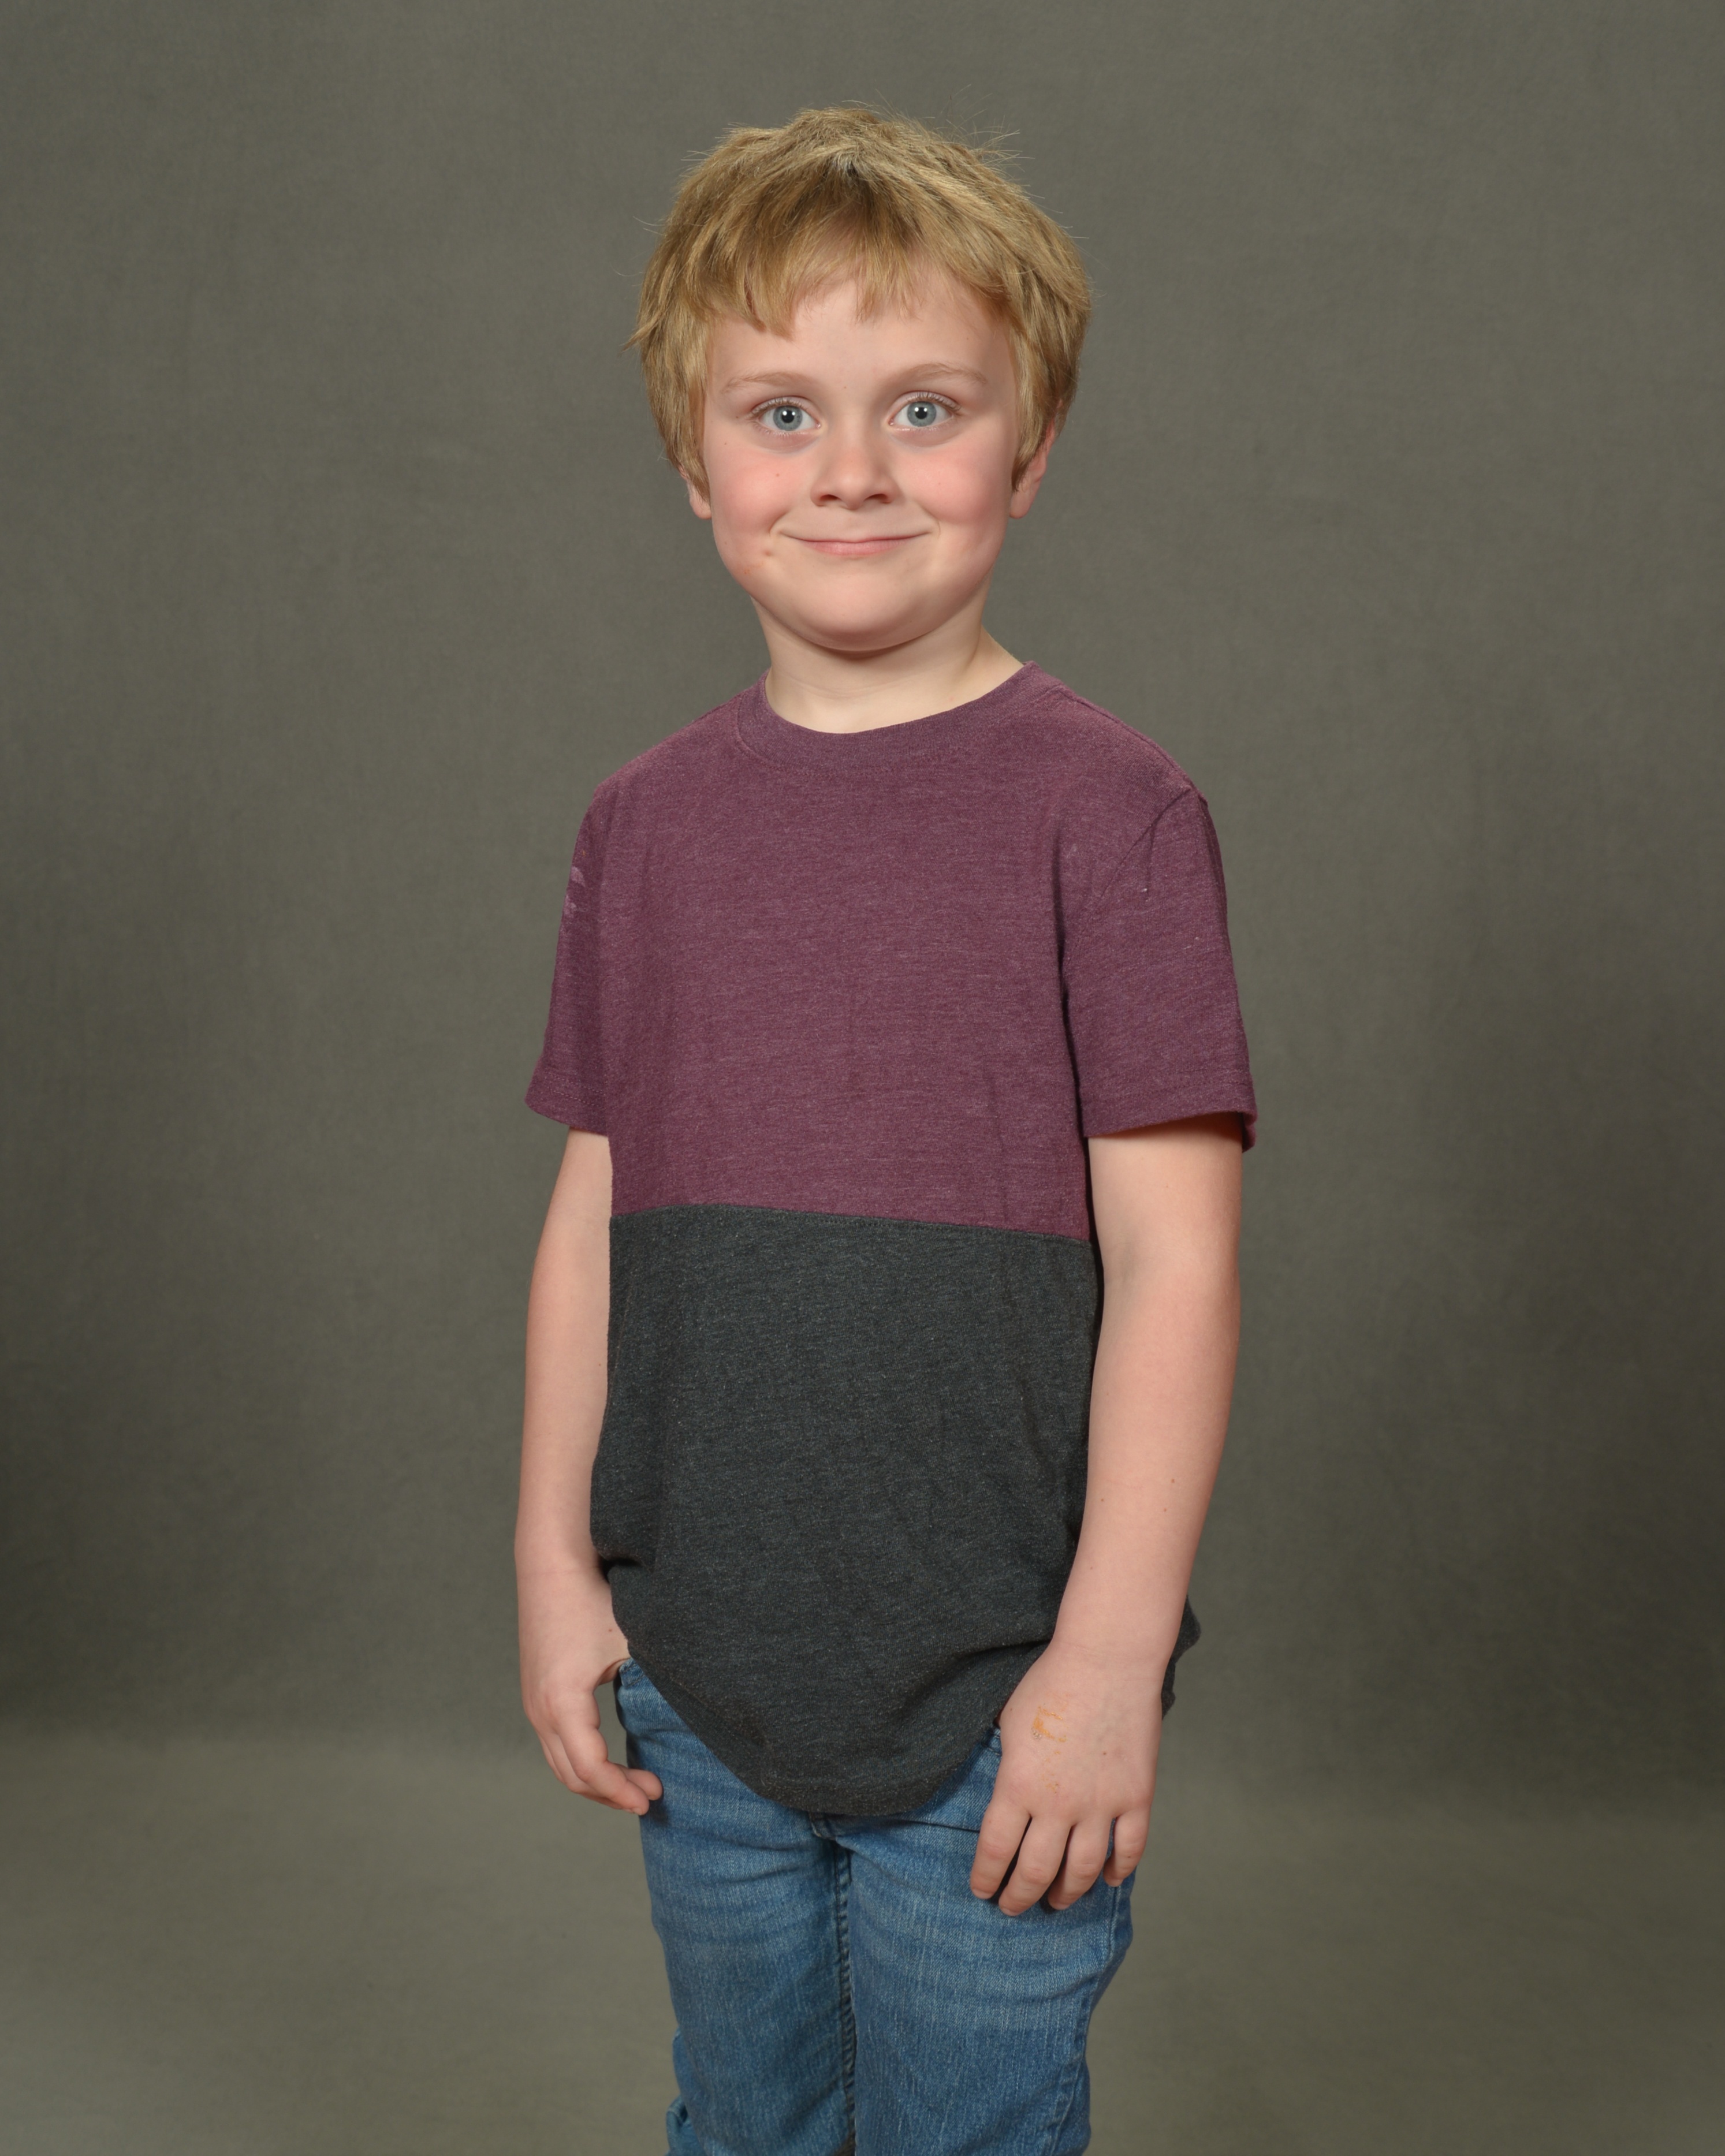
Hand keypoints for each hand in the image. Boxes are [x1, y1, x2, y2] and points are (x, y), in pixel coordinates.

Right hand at [518, 1560, 662, 1813]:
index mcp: (562, 1702)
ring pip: (561, 1765)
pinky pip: (556, 1745)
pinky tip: (611, 1761)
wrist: (552, 1563)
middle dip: (612, 1793)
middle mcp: (539, 1710)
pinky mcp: (536, 1695)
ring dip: (597, 1782)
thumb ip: (653, 1681)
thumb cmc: (594, 1598)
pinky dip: (583, 1763)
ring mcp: (533, 1704)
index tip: (654, 1797)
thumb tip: (694, 1717)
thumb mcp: (630, 1640)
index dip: (622, 1790)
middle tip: (652, 1796)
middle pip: (573, 1776)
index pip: (591, 1768)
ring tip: (635, 1786)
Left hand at [970, 1644, 1161, 1913]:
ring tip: (1057, 1902)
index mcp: (1018, 1785)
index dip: (986, 1878)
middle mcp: (1058, 1805)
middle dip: (1020, 1897)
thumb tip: (1001, 1796)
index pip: (995, 1850)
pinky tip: (1110, 1879)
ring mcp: (1101, 1804)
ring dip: (1068, 1893)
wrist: (1106, 1660)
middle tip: (1012, 1908)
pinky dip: (1120, 1870)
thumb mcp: (1008, 1724)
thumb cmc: (1050, 1683)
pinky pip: (1129, 1848)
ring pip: (1083, 1870)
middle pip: (1036, 1871)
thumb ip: (1006, 1768)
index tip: (981, 1892)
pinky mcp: (1136, 1797)